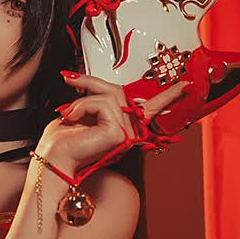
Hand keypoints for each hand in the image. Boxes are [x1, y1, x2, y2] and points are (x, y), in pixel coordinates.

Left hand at [36, 72, 188, 174]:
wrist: (53, 159)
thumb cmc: (63, 141)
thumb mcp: (82, 111)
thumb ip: (97, 98)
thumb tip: (91, 80)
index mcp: (124, 127)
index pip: (152, 108)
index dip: (169, 96)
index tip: (186, 85)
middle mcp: (130, 131)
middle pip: (120, 91)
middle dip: (93, 82)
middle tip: (70, 79)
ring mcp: (127, 134)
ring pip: (110, 95)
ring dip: (83, 99)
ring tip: (68, 112)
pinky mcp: (119, 134)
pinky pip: (103, 104)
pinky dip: (83, 106)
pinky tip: (73, 118)